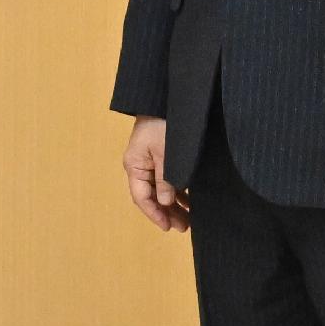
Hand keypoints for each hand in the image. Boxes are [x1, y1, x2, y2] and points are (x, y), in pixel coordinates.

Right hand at [124, 116, 188, 232]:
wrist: (165, 99)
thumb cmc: (164, 124)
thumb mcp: (167, 154)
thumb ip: (166, 180)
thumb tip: (166, 203)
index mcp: (135, 165)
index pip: (142, 197)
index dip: (155, 214)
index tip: (168, 227)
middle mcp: (139, 166)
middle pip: (151, 196)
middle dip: (167, 213)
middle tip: (183, 227)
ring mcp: (149, 161)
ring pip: (160, 189)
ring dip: (173, 204)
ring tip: (189, 219)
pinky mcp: (160, 156)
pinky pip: (167, 179)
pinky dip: (178, 190)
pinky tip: (189, 201)